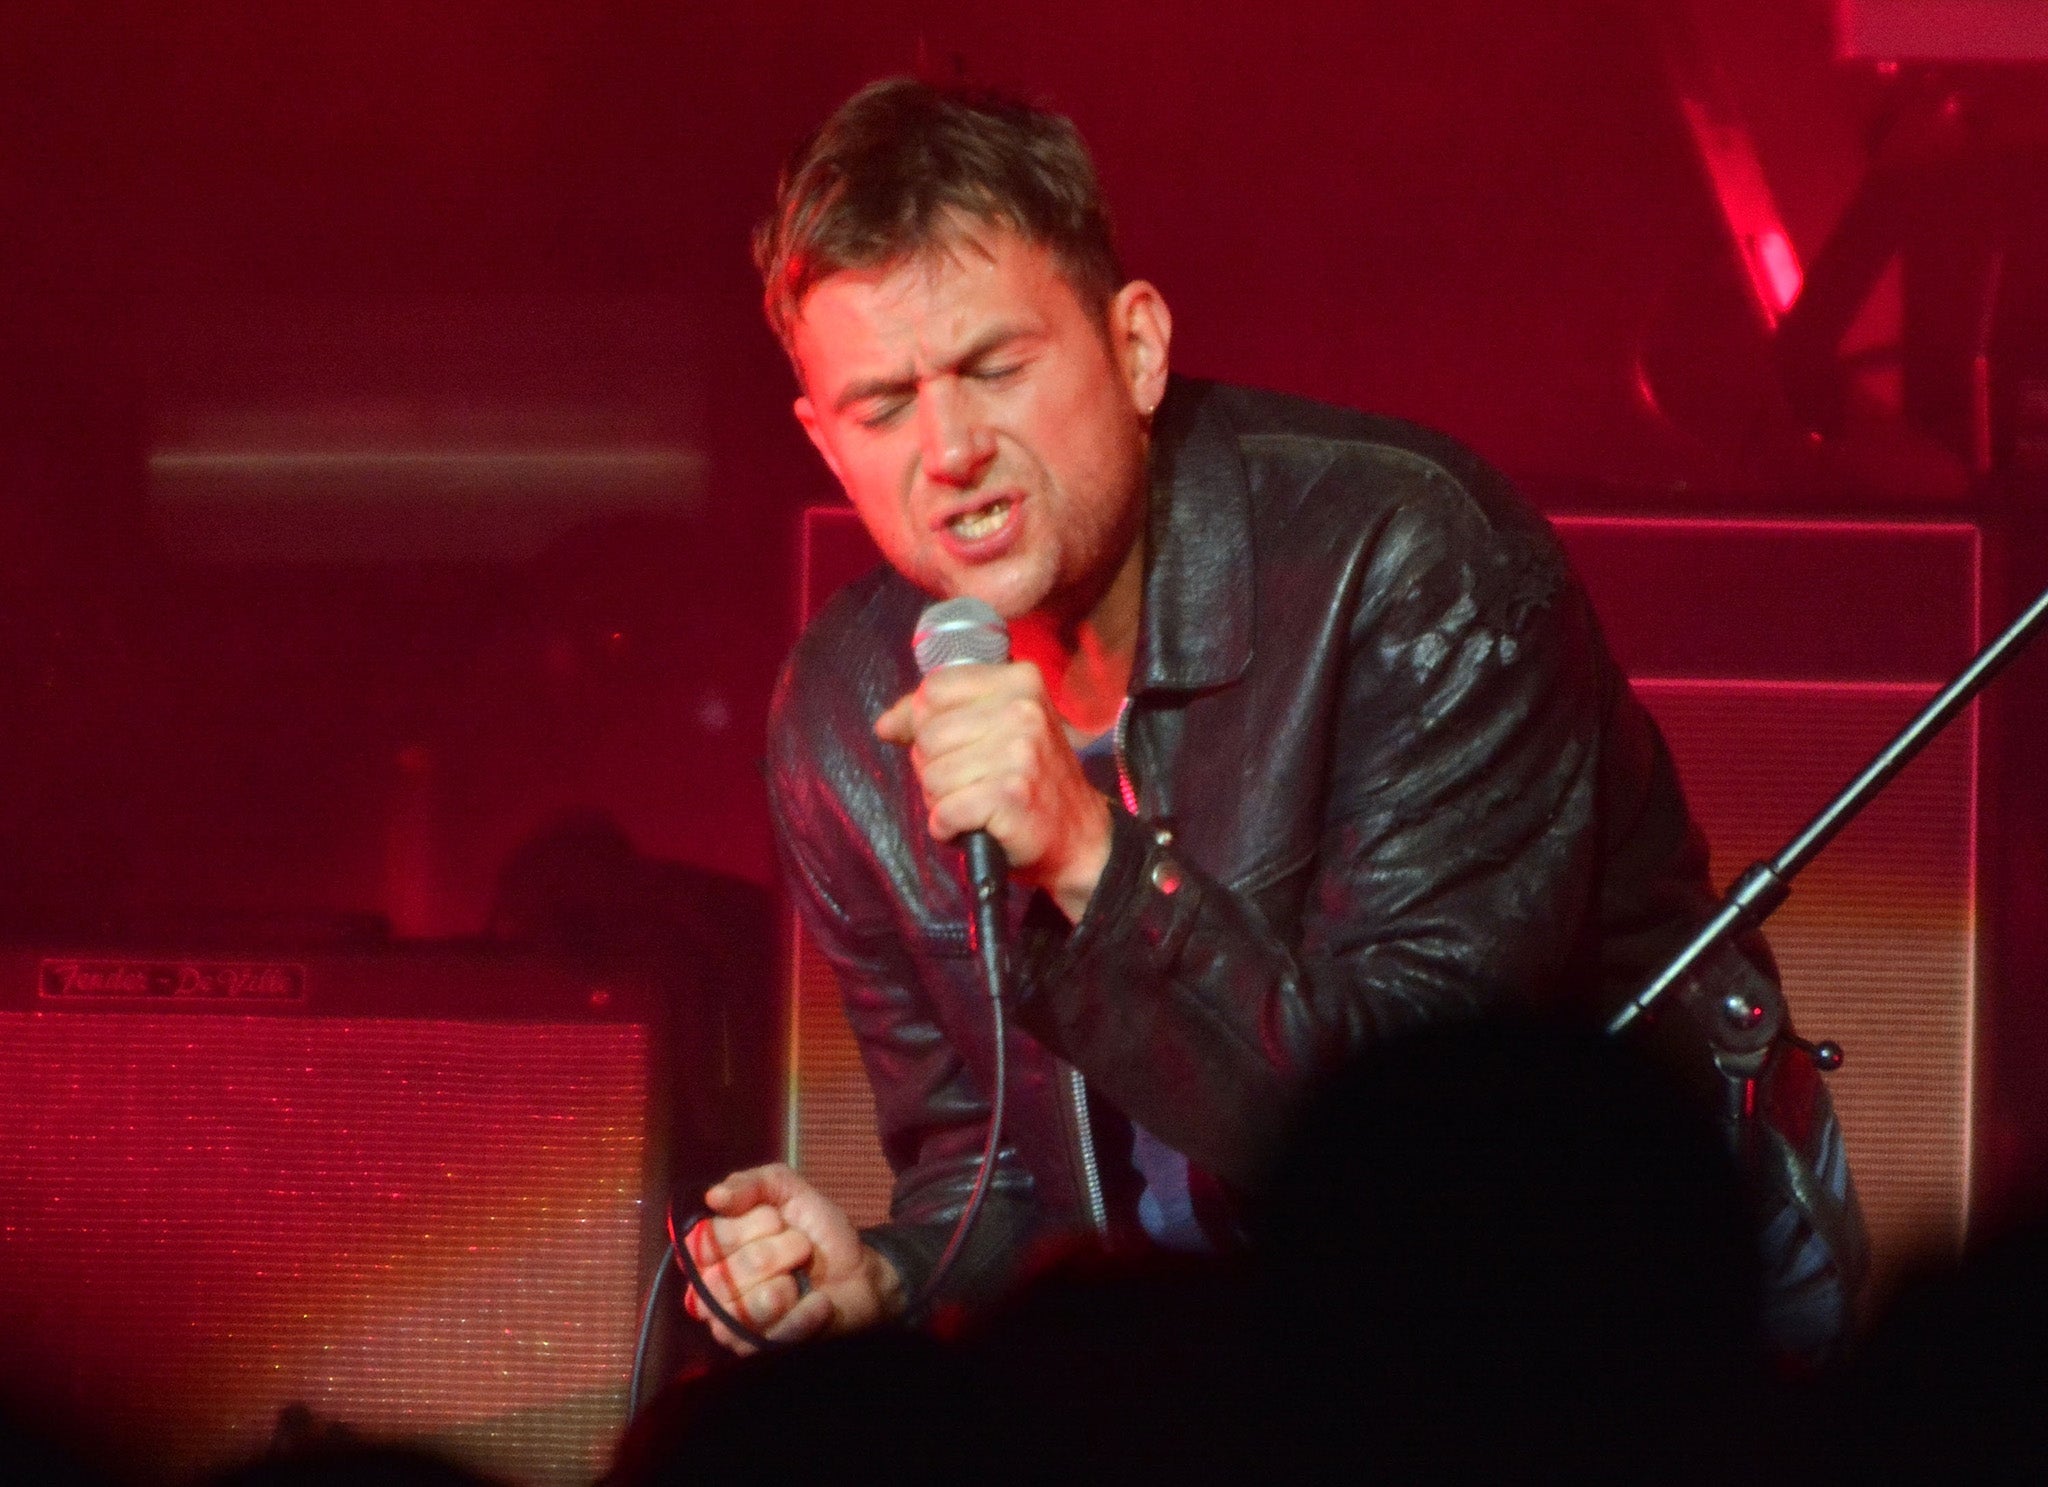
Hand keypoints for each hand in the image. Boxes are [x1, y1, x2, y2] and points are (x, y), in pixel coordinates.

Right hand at [682, 1163, 904, 1353]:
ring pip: (745, 1309)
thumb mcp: (788, 1192)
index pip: (702, 1242)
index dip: (745, 1227)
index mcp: (709, 1253)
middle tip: (800, 1248)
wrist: (860, 1271)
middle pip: (725, 1276)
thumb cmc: (817, 1232)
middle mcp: (711, 1292)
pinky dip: (806, 1313)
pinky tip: (820, 1302)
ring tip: (804, 1276)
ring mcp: (734, 1328)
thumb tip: (713, 1197)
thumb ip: (751, 1184)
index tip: (777, 1220)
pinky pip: (775, 1335)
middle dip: (776, 1252)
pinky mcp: (761, 1352)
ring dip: (788, 1283)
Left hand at [875, 660, 1112, 922]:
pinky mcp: (1012, 795)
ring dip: (942, 802)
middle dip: (935, 769)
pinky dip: (948, 829)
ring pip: (932, 776)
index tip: (948, 748)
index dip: (923, 723)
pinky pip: (944, 812)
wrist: (1078, 839)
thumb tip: (886, 725)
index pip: (934, 690)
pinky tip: (975, 827)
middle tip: (972, 784)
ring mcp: (1020, 752)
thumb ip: (936, 718)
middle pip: (928, 735)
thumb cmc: (1028, 783)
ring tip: (977, 806)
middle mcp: (1023, 710)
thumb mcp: (993, 732)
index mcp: (1019, 681)